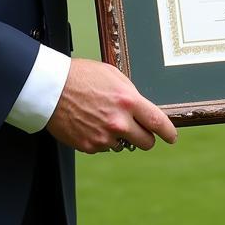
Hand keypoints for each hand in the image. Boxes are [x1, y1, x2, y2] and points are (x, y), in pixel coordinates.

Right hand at [46, 58, 177, 153]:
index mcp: (128, 101)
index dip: (168, 132)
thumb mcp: (113, 76)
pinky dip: (102, 139)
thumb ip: (130, 94)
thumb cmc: (83, 77)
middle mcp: (118, 122)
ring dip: (121, 137)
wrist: (52, 88)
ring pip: (124, 146)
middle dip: (145, 136)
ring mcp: (104, 137)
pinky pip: (105, 147)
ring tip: (105, 119)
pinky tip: (92, 123)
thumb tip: (141, 109)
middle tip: (139, 129)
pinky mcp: (89, 146)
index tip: (172, 136)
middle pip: (146, 142)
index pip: (157, 122)